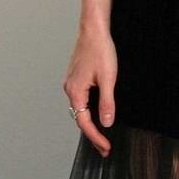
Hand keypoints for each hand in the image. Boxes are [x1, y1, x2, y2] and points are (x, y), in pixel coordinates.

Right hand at [63, 22, 117, 156]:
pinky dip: (88, 112)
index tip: (106, 147)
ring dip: (90, 124)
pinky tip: (96, 115)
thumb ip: (107, 103)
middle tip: (105, 148)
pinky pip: (81, 101)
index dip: (96, 137)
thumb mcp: (108, 79)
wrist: (93, 30)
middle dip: (93, 135)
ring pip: (80, 110)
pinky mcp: (77, 78)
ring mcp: (72, 83)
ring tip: (102, 136)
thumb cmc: (100, 50)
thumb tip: (106, 123)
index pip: (84, 123)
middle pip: (80, 119)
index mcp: (75, 92)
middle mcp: (70, 89)